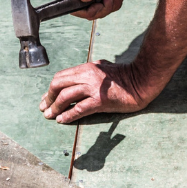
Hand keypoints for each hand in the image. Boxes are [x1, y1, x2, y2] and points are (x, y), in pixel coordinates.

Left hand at [40, 60, 156, 123]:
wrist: (142, 81)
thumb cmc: (125, 76)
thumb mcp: (104, 68)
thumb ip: (91, 71)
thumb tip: (78, 77)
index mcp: (87, 67)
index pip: (61, 76)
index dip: (51, 88)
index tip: (46, 98)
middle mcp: (88, 75)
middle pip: (58, 84)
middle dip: (48, 97)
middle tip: (44, 107)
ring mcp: (94, 87)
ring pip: (65, 97)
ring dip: (55, 108)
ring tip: (49, 116)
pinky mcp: (101, 100)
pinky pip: (79, 109)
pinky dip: (68, 115)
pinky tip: (62, 120)